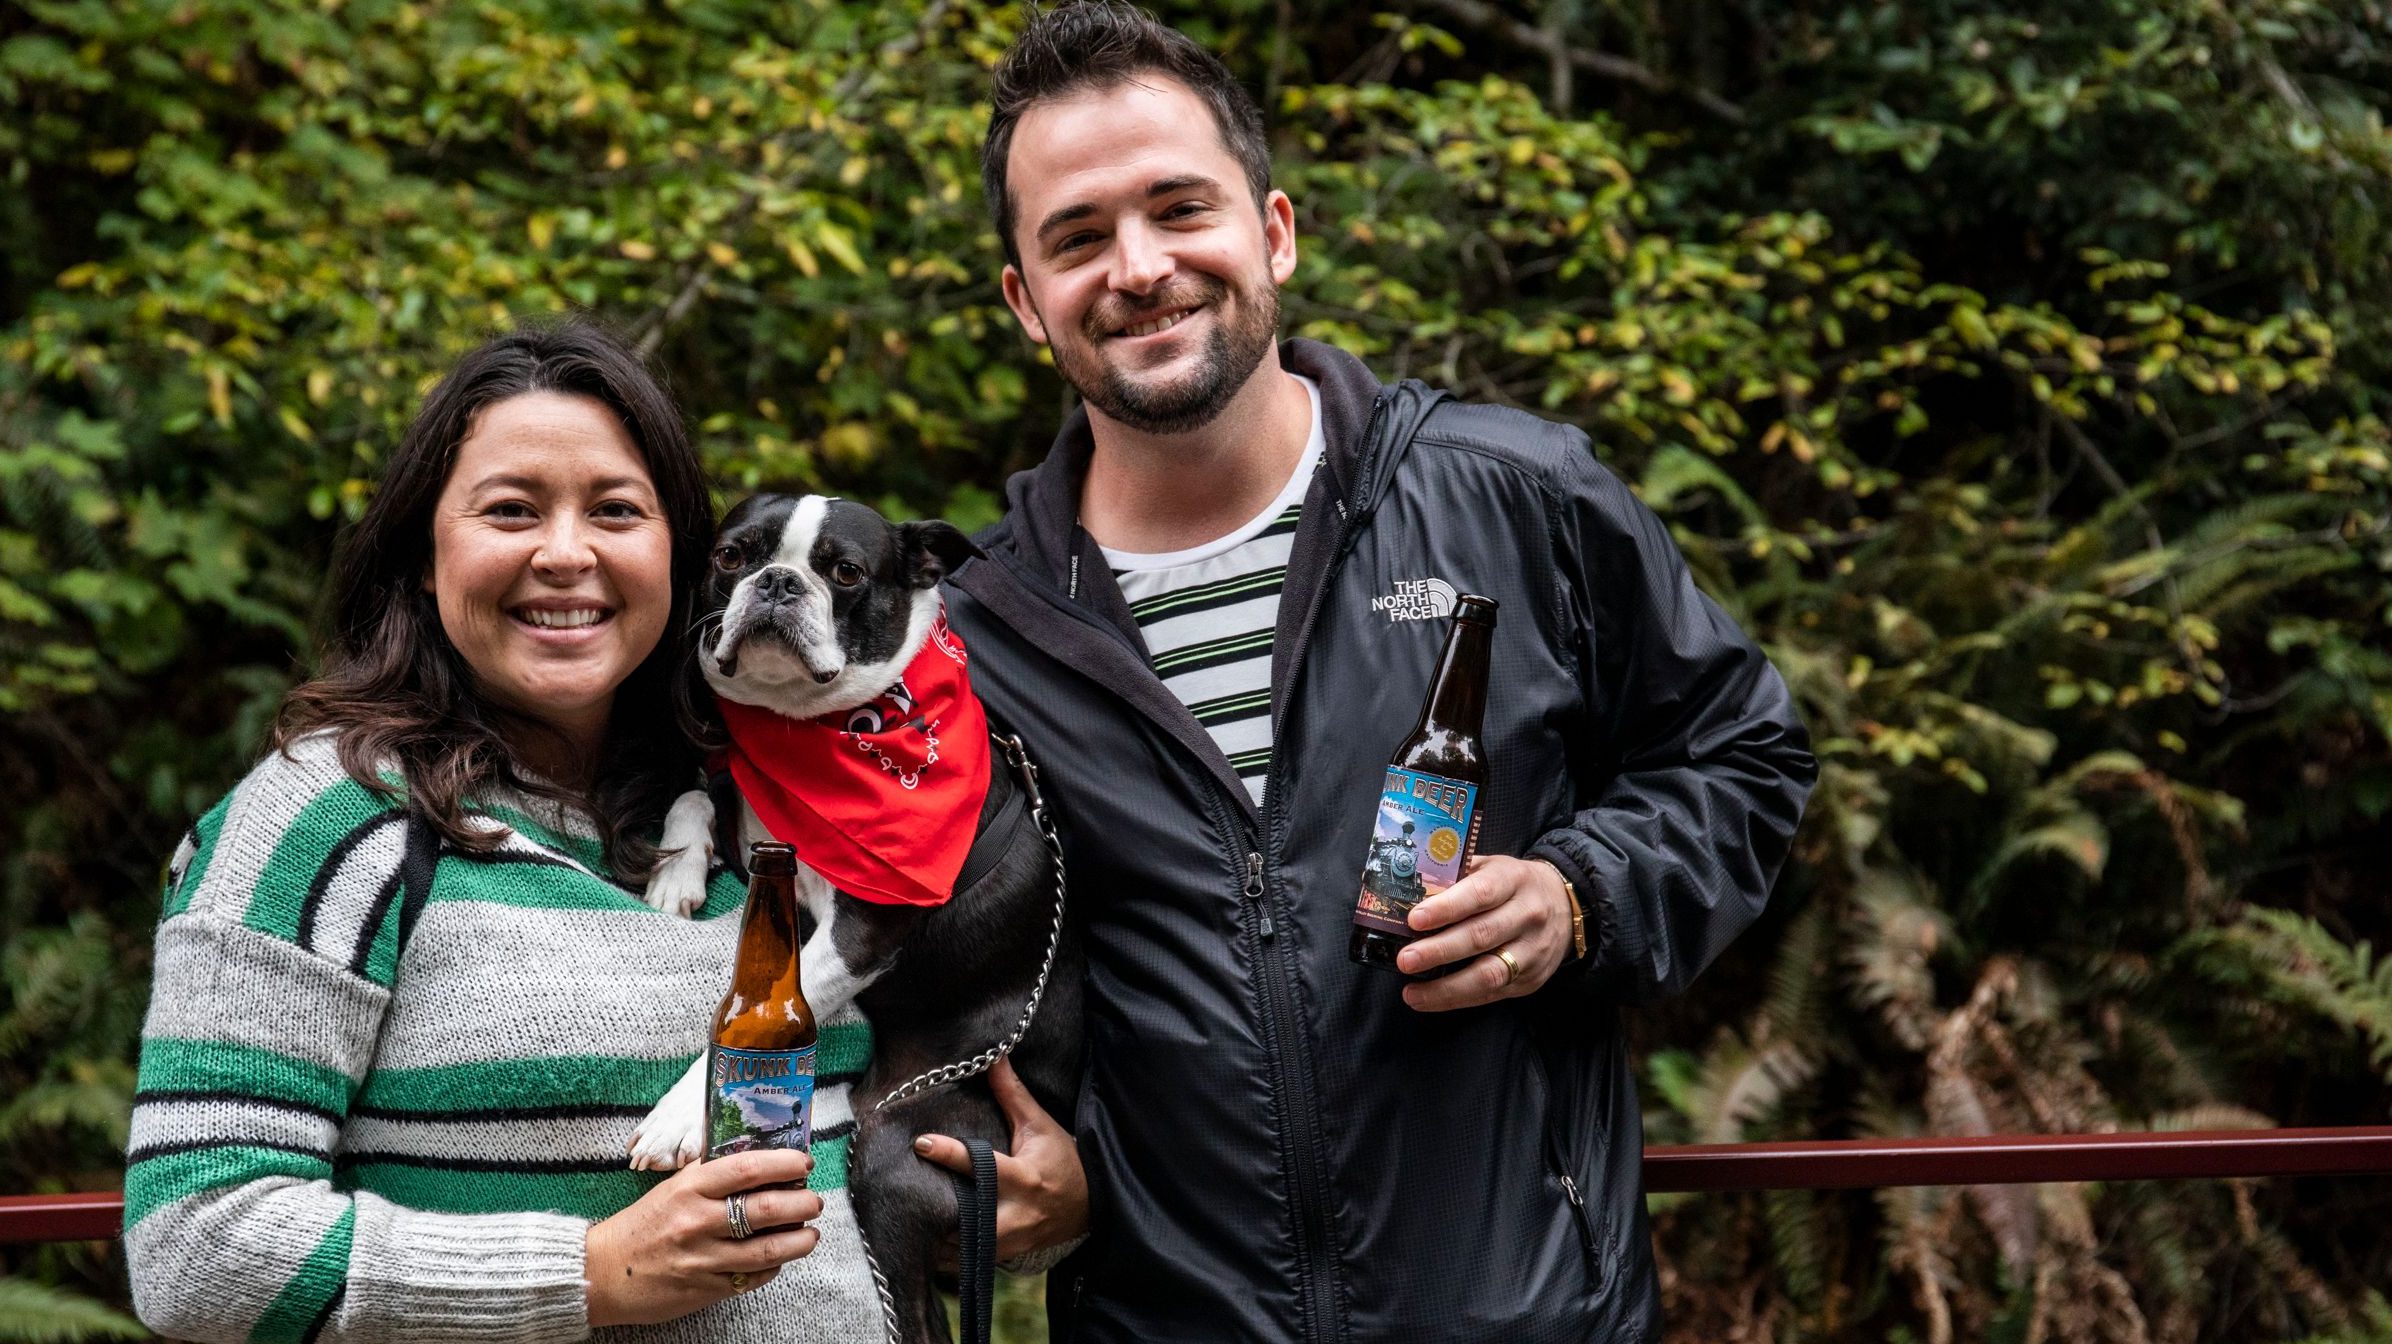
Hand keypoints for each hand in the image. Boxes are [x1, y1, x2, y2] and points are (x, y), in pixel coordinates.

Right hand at [585, 1149, 821, 1326]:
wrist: (602, 1273)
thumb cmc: (641, 1225)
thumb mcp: (672, 1188)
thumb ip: (708, 1173)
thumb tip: (752, 1154)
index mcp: (689, 1189)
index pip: (747, 1168)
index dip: (783, 1163)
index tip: (803, 1163)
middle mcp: (698, 1221)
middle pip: (765, 1209)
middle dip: (801, 1203)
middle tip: (814, 1201)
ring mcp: (703, 1258)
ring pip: (767, 1249)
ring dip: (799, 1240)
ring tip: (811, 1233)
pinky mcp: (706, 1289)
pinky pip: (752, 1278)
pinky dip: (774, 1267)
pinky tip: (781, 1258)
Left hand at [913, 1057, 1088, 1263]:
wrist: (1092, 1205)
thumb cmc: (1062, 1159)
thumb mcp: (1040, 1126)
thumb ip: (1013, 1095)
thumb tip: (994, 1057)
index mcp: (1025, 1178)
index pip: (984, 1167)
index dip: (951, 1155)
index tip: (921, 1143)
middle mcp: (1017, 1214)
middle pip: (967, 1219)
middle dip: (937, 1212)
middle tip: (901, 1196)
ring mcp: (1011, 1241)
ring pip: (964, 1247)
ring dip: (936, 1236)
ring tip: (903, 1217)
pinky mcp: (1005, 1256)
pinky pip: (967, 1261)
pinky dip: (946, 1254)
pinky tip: (923, 1242)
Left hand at [1398, 854, 1573, 1011]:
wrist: (1566, 905)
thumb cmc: (1513, 884)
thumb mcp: (1491, 867)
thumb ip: (1456, 877)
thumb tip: (1410, 893)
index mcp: (1513, 880)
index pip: (1480, 894)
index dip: (1447, 908)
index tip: (1415, 919)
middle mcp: (1528, 915)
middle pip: (1482, 936)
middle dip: (1440, 951)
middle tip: (1406, 959)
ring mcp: (1532, 950)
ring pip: (1489, 973)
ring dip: (1447, 987)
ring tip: (1412, 992)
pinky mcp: (1532, 979)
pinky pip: (1493, 994)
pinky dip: (1458, 999)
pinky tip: (1430, 999)